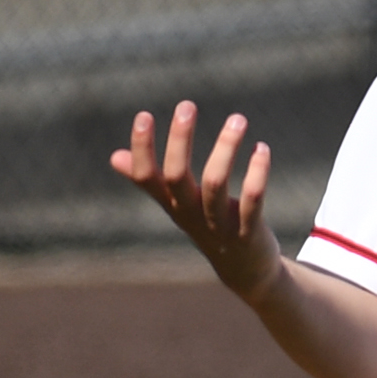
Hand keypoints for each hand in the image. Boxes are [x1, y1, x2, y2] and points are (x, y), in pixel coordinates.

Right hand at [112, 101, 283, 303]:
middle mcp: (190, 214)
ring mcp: (218, 224)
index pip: (146, 177)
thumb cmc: (207, 226)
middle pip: (176, 176)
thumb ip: (150, 181)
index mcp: (172, 204)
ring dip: (226, 148)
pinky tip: (262, 148)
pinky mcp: (248, 231)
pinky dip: (257, 173)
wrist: (244, 271)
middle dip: (179, 140)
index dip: (142, 148)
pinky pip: (251, 200)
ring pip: (215, 184)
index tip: (144, 115)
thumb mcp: (176, 204)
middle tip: (187, 105)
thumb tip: (114, 157)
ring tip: (238, 119)